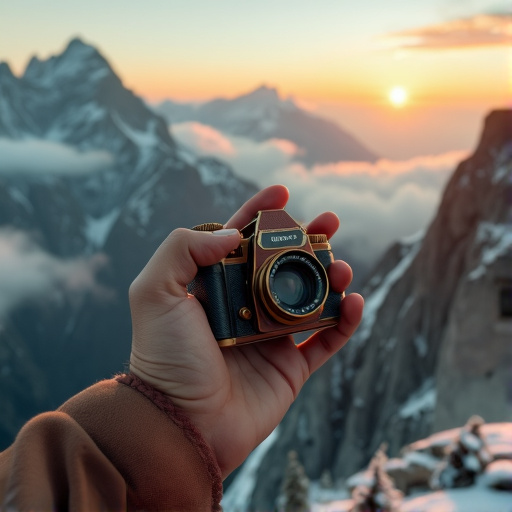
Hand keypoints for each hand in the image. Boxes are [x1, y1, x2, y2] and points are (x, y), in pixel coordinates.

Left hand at [128, 185, 363, 477]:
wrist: (181, 425)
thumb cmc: (164, 359)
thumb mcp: (154, 293)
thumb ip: (182, 250)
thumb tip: (231, 234)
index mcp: (214, 286)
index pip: (241, 238)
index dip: (261, 212)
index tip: (282, 192)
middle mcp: (244, 306)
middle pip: (284, 262)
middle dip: (307, 238)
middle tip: (329, 222)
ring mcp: (270, 337)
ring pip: (310, 297)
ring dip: (331, 276)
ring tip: (340, 268)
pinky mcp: (290, 367)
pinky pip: (326, 340)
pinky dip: (345, 321)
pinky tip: (354, 303)